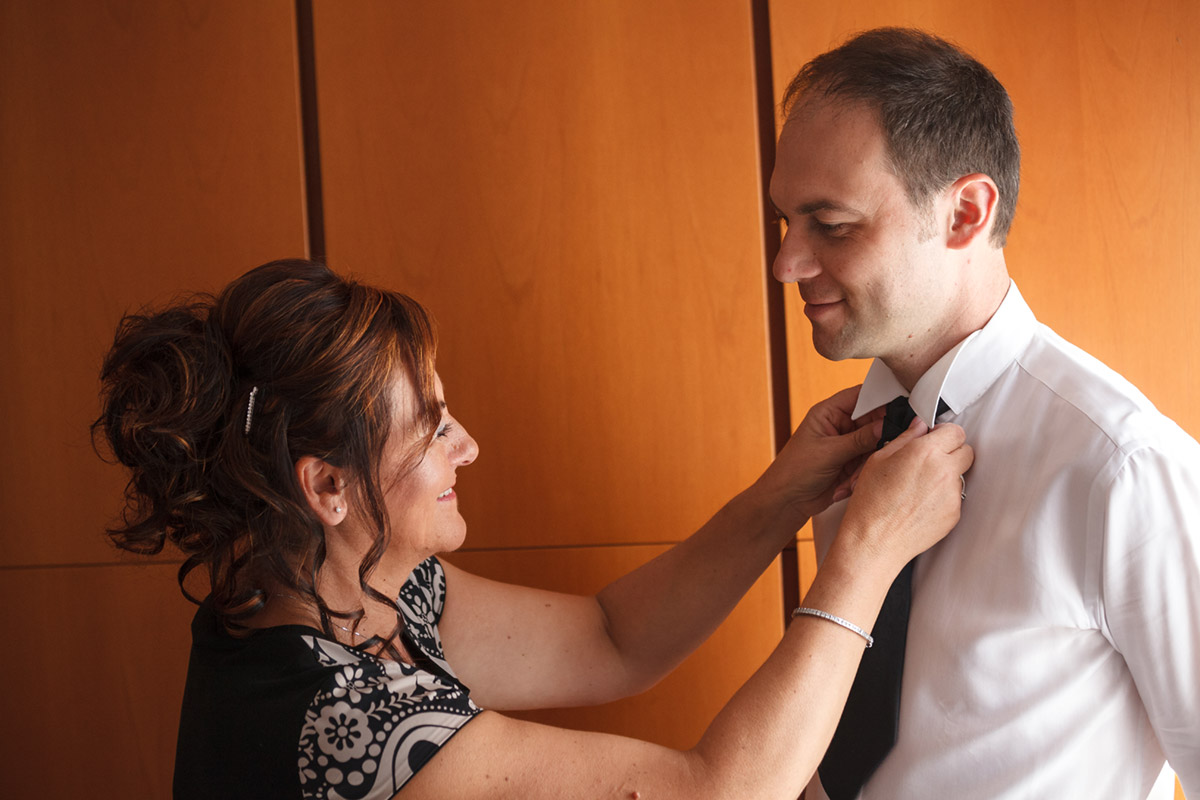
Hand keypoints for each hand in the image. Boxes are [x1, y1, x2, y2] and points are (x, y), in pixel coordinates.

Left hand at [754, 385, 885, 525]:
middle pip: (874, 420)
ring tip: (853, 475)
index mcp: (829, 412)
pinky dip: (864, 472)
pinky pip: (870, 461)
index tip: (903, 407)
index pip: (862, 396)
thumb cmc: (796, 470)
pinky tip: (850, 483)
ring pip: (875, 443)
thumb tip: (888, 426)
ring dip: (869, 460)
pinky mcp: (852, 462)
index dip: (883, 399)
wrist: (787, 501)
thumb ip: (860, 439)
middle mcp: (840, 425)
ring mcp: (847, 444)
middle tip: (888, 446)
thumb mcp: (830, 452)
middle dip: (881, 435)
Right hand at [836, 417, 974, 570]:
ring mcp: (952, 495)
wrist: (875, 541)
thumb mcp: (878, 460)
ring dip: (947, 476)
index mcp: (925, 452)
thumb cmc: (871, 502)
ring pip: (960, 475)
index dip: (945, 434)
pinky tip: (921, 504)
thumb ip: (905, 439)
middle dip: (952, 452)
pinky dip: (943, 497)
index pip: (956, 431)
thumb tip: (919, 426)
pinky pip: (955, 498)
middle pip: (966, 451)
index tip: (935, 439)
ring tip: (920, 487)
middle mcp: (944, 471)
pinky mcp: (954, 514)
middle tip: (931, 460)